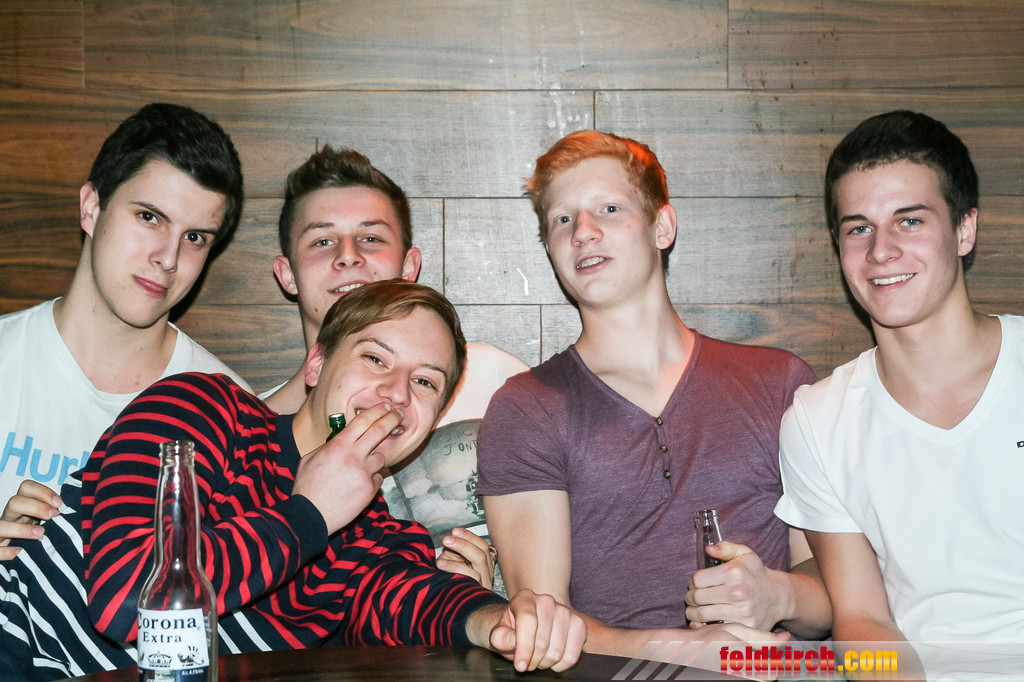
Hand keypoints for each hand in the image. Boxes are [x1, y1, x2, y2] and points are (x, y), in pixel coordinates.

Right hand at [0, 480, 61, 559]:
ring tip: (41, 534)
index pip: (26, 488)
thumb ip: (56, 514)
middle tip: (54, 516)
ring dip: (20, 529)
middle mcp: (9, 518)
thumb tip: (79, 508)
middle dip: (35, 507)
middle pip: (13, 502)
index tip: (59, 503)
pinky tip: (19, 553)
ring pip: (0, 526)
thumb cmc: (38, 535)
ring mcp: (0, 534)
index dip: (42, 492)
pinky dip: (5, 552)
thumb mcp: (46, 521)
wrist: (18, 554)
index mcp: (23, 507)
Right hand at [292, 403, 403, 533]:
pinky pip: (378, 478)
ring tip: (360, 468)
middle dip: (392, 419)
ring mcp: (364, 473)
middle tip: (399, 414)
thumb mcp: (310, 459)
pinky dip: (371, 479)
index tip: (386, 406)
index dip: (377, 411)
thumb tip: (340, 439)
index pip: (363, 421)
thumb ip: (328, 446)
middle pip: (380, 431)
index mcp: (338, 446)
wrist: (310, 515)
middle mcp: (354, 456)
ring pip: (380, 458)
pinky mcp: (370, 489)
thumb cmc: (307, 487)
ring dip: (374, 459)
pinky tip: (358, 484)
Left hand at [436, 527, 496, 589]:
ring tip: (445, 544)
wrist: (451, 612)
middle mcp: (488, 574)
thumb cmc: (451, 585)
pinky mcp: (478, 592)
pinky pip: (471, 575)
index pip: (483, 547)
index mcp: (485, 566)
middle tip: (447, 538)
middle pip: (483, 551)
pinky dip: (455, 566)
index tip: (454, 531)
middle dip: (465, 541)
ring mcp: (484, 583)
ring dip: (461, 549)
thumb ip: (455, 553)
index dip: (470, 537)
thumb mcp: (455, 565)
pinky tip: (441, 564)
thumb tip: (449, 541)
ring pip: (480, 560)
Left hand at [470, 590, 585, 671]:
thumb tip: (514, 642)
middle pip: (542, 642)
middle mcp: (546, 600)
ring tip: (538, 657)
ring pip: (557, 652)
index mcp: (524, 598)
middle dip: (532, 660)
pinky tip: (551, 659)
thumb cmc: (512, 632)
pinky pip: (571, 656)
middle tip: (526, 661)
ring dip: (545, 663)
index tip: (520, 666)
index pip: (528, 621)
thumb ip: (501, 638)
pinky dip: (560, 666)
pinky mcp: (579, 625)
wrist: (528, 628)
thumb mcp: (499, 635)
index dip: (524, 647)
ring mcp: (565, 612)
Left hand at [685, 541, 788, 630]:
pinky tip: (703, 622)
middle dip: (690, 598)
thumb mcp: (744, 554)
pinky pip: (715, 628)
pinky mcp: (745, 627)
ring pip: (703, 614)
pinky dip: (704, 627)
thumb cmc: (756, 574)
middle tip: (691, 598)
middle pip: (698, 597)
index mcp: (734, 572)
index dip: (692, 582)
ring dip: (693, 613)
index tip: (694, 584)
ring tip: (693, 610)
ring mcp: (742, 612)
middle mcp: (738, 592)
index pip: (698, 579)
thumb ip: (725, 548)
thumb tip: (709, 549)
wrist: (779, 597)